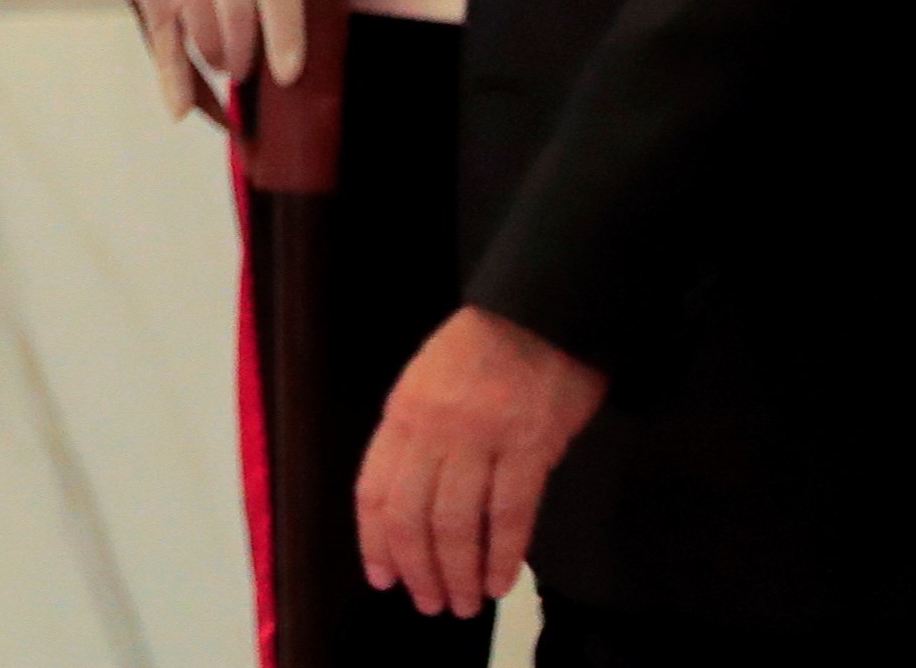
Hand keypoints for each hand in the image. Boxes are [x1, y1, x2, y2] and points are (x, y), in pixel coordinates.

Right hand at [101, 0, 303, 120]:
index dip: (286, 34)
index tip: (290, 74)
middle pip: (238, 20)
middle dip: (250, 56)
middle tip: (255, 70)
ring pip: (205, 36)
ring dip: (221, 62)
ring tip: (230, 65)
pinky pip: (164, 42)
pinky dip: (173, 80)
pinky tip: (181, 111)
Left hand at [356, 306, 605, 617]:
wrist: (540, 311)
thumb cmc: (482, 349)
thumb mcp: (427, 384)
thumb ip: (415, 438)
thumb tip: (409, 506)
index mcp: (402, 413)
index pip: (375, 489)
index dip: (374, 541)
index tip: (382, 578)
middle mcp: (433, 429)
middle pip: (412, 516)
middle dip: (418, 569)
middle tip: (430, 603)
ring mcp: (481, 437)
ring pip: (456, 523)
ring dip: (458, 573)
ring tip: (466, 604)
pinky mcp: (530, 446)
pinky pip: (510, 514)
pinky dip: (503, 556)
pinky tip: (502, 581)